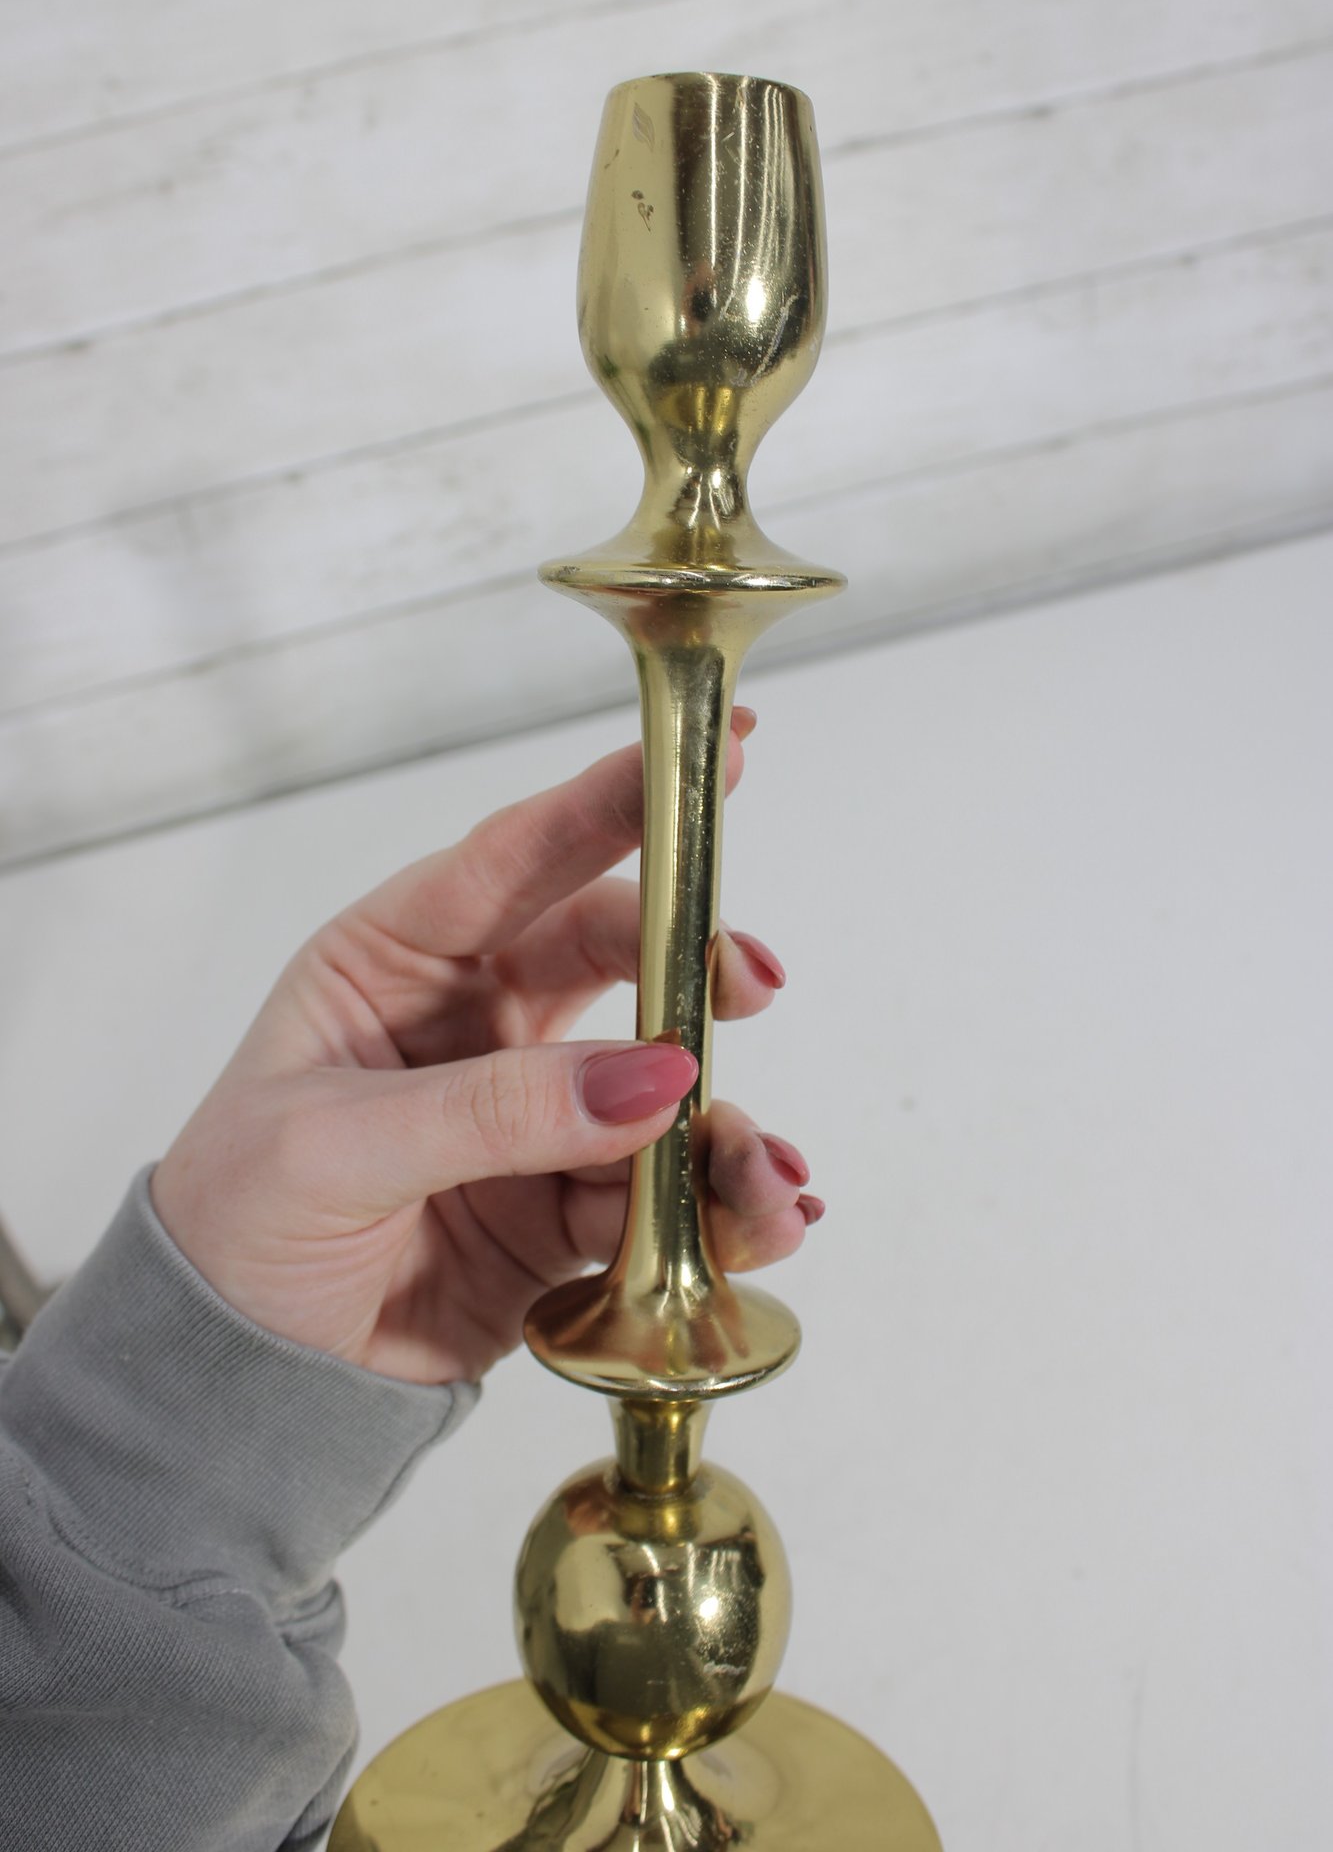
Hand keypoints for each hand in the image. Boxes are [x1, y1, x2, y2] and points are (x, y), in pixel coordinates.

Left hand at [151, 713, 821, 1385]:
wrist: (238, 1383)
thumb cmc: (238, 1225)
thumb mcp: (336, 1147)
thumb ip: (493, 1109)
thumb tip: (658, 1075)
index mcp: (397, 960)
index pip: (516, 858)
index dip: (615, 800)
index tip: (719, 757)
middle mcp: (478, 1018)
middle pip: (615, 959)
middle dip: (693, 965)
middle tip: (750, 988)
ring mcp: (531, 1113)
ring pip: (658, 1085)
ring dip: (724, 1126)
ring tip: (767, 1184)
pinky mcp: (567, 1208)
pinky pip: (663, 1192)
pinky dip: (723, 1208)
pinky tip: (768, 1224)